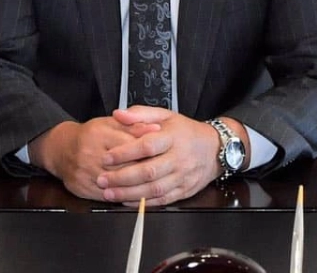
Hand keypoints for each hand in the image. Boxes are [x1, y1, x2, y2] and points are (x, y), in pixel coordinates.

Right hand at [30, 116, 161, 201]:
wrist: (62, 149)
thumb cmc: (90, 135)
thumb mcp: (111, 123)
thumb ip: (135, 125)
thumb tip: (156, 130)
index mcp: (99, 134)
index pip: (129, 146)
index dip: (148, 153)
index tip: (163, 157)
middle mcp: (90, 153)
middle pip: (123, 167)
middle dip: (144, 172)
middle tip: (162, 174)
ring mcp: (85, 173)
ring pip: (115, 184)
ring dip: (135, 188)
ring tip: (151, 187)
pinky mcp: (82, 188)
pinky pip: (106, 196)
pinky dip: (121, 198)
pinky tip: (133, 196)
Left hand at [94, 106, 223, 205]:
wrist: (214, 149)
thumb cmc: (186, 132)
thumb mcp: (166, 115)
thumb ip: (140, 114)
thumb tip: (118, 114)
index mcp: (172, 138)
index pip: (147, 146)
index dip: (125, 153)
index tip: (107, 157)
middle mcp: (178, 159)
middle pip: (149, 171)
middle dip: (123, 178)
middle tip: (102, 179)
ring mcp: (182, 177)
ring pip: (154, 189)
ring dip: (129, 193)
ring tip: (109, 193)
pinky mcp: (184, 191)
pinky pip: (162, 200)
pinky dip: (143, 203)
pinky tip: (127, 201)